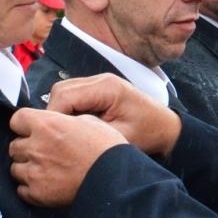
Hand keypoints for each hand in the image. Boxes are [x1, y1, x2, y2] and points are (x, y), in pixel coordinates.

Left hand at [8, 108, 126, 207]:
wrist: (115, 180)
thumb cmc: (107, 150)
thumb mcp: (89, 121)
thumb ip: (64, 121)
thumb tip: (56, 122)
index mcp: (46, 125)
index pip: (17, 120)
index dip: (25, 125)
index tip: (32, 129)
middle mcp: (36, 147)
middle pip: (15, 146)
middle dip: (26, 148)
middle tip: (43, 151)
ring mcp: (34, 172)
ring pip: (15, 168)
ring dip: (27, 168)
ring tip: (46, 170)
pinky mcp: (38, 193)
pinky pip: (22, 189)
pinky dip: (30, 188)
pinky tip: (46, 184)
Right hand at [43, 74, 181, 156]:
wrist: (167, 128)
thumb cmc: (148, 134)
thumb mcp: (119, 138)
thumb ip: (89, 133)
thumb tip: (61, 134)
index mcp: (107, 87)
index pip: (66, 95)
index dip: (53, 117)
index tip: (51, 138)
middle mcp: (100, 79)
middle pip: (60, 90)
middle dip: (53, 114)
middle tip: (54, 137)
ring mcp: (98, 83)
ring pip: (63, 92)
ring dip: (59, 112)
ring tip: (63, 133)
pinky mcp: (97, 90)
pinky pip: (72, 96)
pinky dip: (67, 110)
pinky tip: (73, 127)